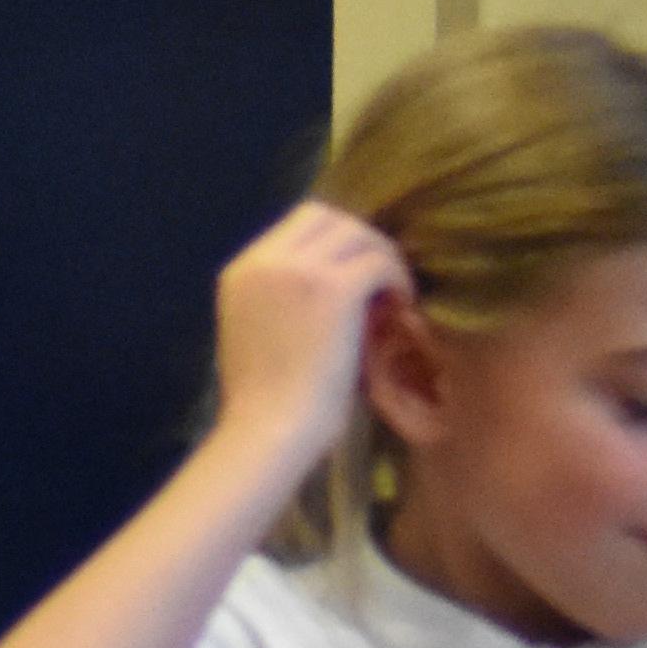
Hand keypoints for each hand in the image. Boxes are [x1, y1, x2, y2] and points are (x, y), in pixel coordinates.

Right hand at [212, 203, 409, 462]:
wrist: (267, 431)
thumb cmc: (264, 404)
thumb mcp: (259, 333)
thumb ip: (281, 298)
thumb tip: (329, 283)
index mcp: (242, 270)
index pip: (297, 224)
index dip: (334, 242)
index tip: (355, 273)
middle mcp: (265, 259)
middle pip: (326, 215)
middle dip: (359, 240)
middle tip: (380, 278)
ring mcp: (298, 269)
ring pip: (357, 233)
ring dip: (381, 258)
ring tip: (395, 296)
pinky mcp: (333, 288)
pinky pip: (379, 262)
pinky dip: (397, 279)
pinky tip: (404, 308)